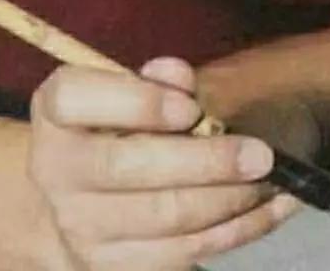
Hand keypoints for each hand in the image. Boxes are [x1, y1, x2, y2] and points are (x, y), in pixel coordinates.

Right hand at [28, 57, 298, 269]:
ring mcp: (80, 226)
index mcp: (57, 110)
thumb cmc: (117, 123)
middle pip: (130, 167)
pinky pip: (182, 253)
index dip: (138, 103)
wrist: (78, 195)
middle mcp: (56, 170)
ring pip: (164, 218)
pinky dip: (234, 232)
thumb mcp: (128, 86)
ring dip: (229, 201)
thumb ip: (156, 77)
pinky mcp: (111, 266)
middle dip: (205, 162)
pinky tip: (269, 210)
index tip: (191, 107)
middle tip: (260, 154)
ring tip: (274, 181)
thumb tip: (180, 77)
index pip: (78, 98)